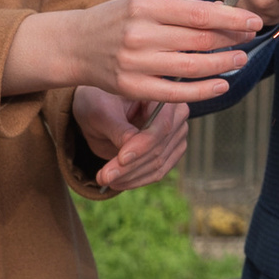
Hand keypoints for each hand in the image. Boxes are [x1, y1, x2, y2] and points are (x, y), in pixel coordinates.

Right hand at [3, 0, 259, 101]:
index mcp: (146, 6)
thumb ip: (180, 11)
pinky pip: (176, 92)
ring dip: (223, 64)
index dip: (231, 19)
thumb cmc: (116, 20)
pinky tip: (221, 84)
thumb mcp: (144, 4)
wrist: (75, 45)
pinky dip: (203, 90)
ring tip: (241, 60)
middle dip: (232, 39)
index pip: (199, 14)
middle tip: (252, 38)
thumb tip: (225, 15)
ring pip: (192, 66)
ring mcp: (136, 63)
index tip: (254, 21)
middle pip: (200, 39)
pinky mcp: (133, 87)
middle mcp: (141, 33)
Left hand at [73, 87, 191, 191]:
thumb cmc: (100, 101)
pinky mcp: (171, 152)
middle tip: (104, 176)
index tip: (120, 159)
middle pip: (159, 148)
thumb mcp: (102, 110)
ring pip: (158, 164)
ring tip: (104, 179)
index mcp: (163, 95)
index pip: (161, 126)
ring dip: (130, 176)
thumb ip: (117, 129)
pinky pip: (158, 172)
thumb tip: (129, 150)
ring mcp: (177, 135)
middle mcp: (177, 115)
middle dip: (130, 167)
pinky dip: (136, 180)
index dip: (142, 145)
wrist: (101, 109)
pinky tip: (116, 182)